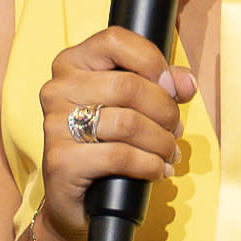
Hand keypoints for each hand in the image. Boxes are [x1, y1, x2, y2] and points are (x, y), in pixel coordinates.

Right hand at [34, 29, 194, 240]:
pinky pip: (120, 156)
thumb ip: (162, 86)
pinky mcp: (61, 160)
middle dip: (165, 111)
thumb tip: (185, 83)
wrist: (77, 200)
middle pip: (128, 85)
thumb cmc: (106, 145)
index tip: (170, 87)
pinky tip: (157, 171)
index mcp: (72, 63)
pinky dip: (149, 165)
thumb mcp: (134, 106)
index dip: (152, 61)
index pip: (115, 40)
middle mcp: (57, 89)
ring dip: (161, 141)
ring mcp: (54, 124)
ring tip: (169, 153)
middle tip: (174, 130)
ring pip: (128, 123)